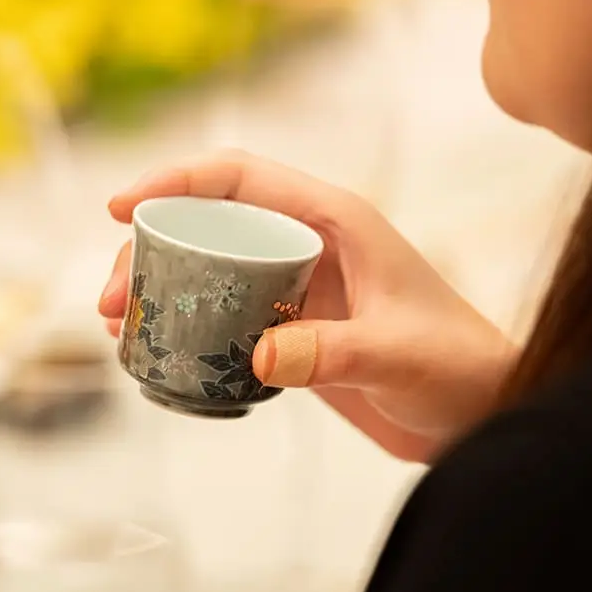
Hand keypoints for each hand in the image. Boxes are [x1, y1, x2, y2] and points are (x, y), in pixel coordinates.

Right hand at [99, 150, 517, 462]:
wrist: (482, 413)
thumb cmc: (458, 368)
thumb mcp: (397, 356)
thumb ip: (332, 352)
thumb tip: (255, 357)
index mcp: (336, 221)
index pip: (241, 178)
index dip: (176, 181)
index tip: (121, 207)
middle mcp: (310, 245)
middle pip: (210, 224)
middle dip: (150, 249)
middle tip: (109, 297)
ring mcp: (297, 288)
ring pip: (209, 268)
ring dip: (158, 288)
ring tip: (116, 323)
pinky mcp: (291, 332)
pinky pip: (222, 313)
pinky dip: (183, 324)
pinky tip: (152, 347)